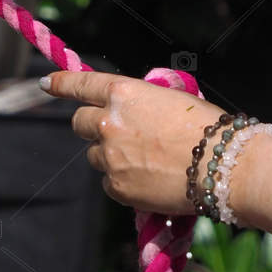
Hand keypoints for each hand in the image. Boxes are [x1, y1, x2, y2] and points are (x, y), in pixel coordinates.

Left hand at [42, 70, 224, 215]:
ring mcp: (111, 156)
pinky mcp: (118, 187)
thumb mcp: (168, 99)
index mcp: (121, 93)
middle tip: (112, 134)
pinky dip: (121, 182)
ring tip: (142, 162)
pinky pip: (108, 183)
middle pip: (79, 123)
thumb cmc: (206, 128)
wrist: (224, 166)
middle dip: (90, 126)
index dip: (60, 83)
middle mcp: (108, 122)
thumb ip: (138, 101)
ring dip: (109, 156)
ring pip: (94, 156)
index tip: (47, 84)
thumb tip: (127, 107)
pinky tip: (145, 181)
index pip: (78, 83)